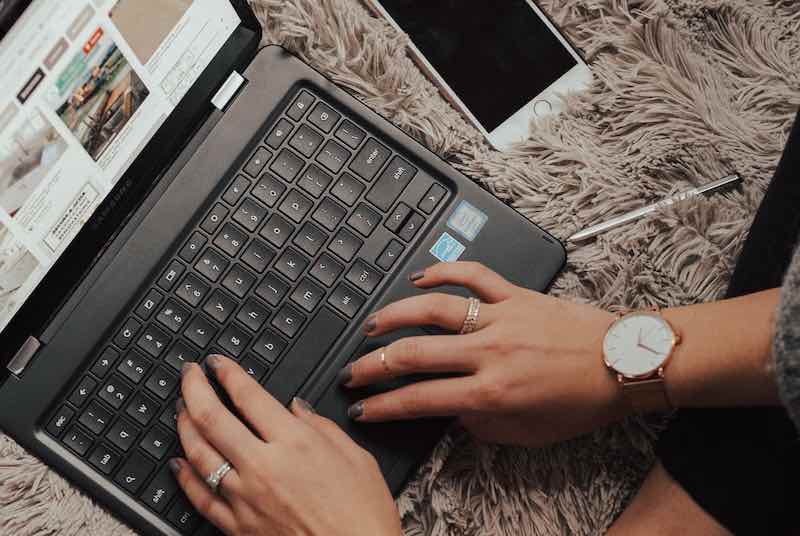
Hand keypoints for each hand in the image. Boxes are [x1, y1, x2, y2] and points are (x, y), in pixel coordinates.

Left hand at [171, 356, 401, 535]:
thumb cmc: (363, 516)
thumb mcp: (357, 458)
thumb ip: (322, 427)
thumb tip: (297, 409)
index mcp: (295, 443)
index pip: (248, 396)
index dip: (227, 373)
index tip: (217, 363)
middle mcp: (264, 466)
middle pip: (212, 417)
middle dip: (193, 388)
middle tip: (188, 373)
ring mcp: (246, 498)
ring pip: (199, 453)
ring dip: (184, 425)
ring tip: (180, 408)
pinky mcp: (238, 527)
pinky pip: (201, 497)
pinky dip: (184, 477)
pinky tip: (179, 462)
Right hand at [339, 262, 627, 447]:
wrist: (622, 363)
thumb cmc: (581, 400)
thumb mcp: (529, 434)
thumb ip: (482, 427)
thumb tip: (451, 413)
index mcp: (492, 393)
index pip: (421, 399)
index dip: (384, 406)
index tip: (363, 408)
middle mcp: (489, 353)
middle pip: (415, 354)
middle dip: (373, 364)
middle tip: (353, 369)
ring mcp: (501, 318)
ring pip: (434, 310)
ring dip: (395, 316)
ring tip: (372, 325)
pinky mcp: (515, 294)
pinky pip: (473, 274)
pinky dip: (443, 272)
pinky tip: (420, 277)